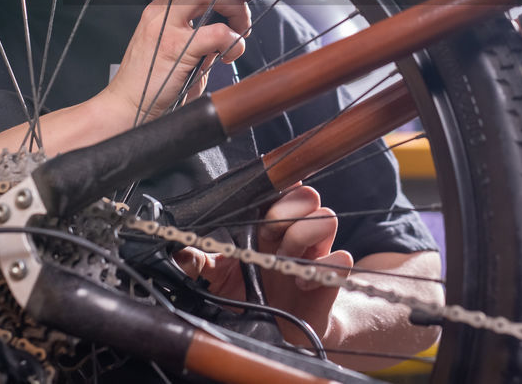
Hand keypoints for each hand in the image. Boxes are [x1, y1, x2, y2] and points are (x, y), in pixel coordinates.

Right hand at [102, 0, 269, 123]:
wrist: (125, 111)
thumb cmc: (153, 87)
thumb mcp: (179, 51)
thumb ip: (202, 35)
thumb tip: (233, 27)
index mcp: (163, 9)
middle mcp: (161, 11)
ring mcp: (165, 28)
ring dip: (236, 9)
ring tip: (241, 32)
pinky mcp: (174, 49)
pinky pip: (216, 32)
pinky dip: (232, 41)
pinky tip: (230, 55)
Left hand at [177, 184, 353, 346]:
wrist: (281, 334)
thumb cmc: (251, 298)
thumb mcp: (218, 280)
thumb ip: (199, 263)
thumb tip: (179, 252)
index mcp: (269, 226)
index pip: (283, 186)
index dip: (276, 187)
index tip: (260, 205)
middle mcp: (297, 232)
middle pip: (307, 194)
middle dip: (284, 213)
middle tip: (269, 239)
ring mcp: (318, 253)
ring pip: (327, 217)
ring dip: (302, 238)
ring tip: (284, 264)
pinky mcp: (332, 278)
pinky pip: (342, 258)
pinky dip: (321, 270)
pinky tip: (301, 285)